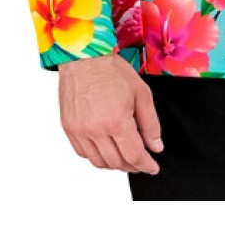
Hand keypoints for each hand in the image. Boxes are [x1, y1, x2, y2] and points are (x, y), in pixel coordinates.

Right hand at [57, 53, 163, 173]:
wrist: (83, 57)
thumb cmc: (112, 70)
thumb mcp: (141, 93)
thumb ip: (150, 124)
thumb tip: (156, 146)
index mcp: (116, 121)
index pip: (134, 156)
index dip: (146, 165)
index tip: (152, 167)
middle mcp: (95, 130)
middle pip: (116, 162)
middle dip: (133, 166)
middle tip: (141, 162)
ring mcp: (79, 130)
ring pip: (98, 162)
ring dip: (114, 164)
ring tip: (124, 157)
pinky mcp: (68, 128)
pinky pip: (83, 153)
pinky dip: (96, 156)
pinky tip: (106, 148)